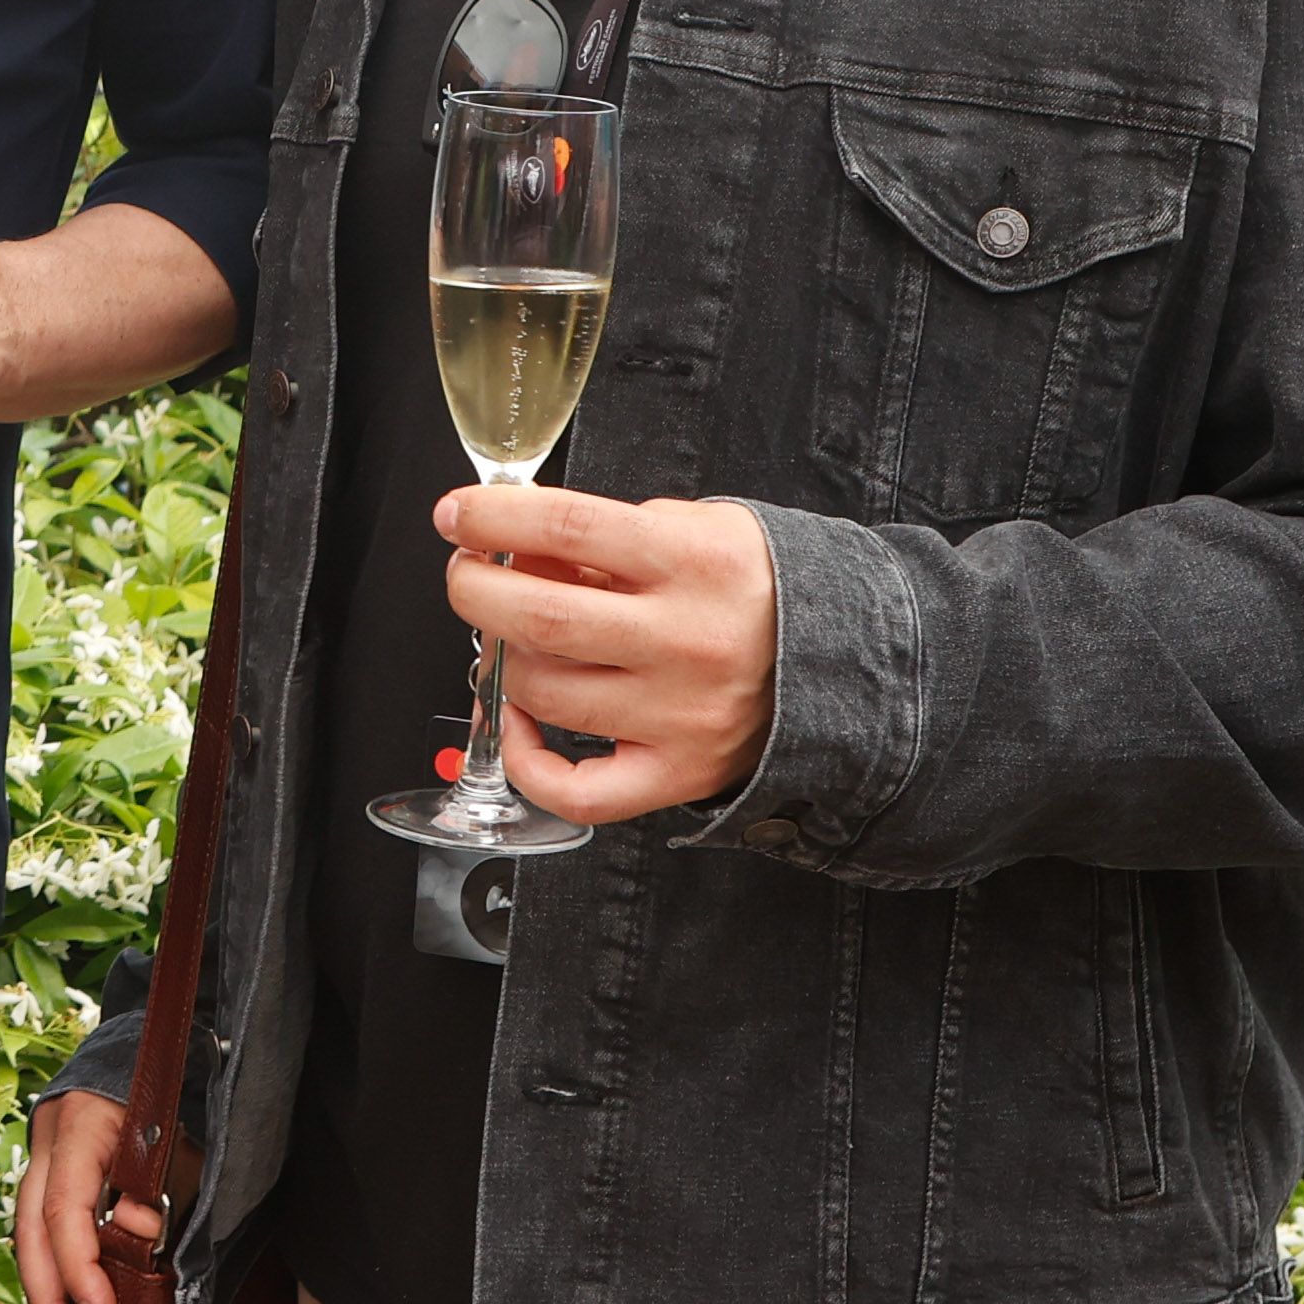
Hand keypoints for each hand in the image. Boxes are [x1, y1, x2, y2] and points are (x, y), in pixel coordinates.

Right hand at [8, 1089, 159, 1303]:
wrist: (138, 1060)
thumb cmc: (166, 1100)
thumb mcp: (177, 1140)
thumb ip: (160, 1190)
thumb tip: (138, 1234)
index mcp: (78, 1128)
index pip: (64, 1208)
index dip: (79, 1267)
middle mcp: (47, 1148)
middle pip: (32, 1234)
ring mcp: (42, 1165)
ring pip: (30, 1241)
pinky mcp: (49, 1185)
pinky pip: (43, 1239)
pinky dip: (52, 1284)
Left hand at [439, 484, 781, 822]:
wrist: (847, 657)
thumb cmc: (755, 588)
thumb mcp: (697, 526)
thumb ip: (609, 534)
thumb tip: (517, 548)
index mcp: (695, 561)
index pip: (567, 526)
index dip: (493, 518)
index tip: (456, 515)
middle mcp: (688, 639)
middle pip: (541, 618)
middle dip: (475, 591)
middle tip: (467, 577)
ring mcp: (682, 713)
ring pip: (545, 695)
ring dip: (504, 664)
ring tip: (514, 641)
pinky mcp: (680, 771)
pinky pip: (578, 788)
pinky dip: (527, 761)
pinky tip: (519, 723)